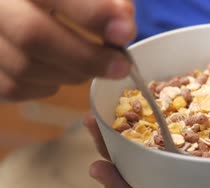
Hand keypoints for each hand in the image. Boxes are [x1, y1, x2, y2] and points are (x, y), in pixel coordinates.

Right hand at [0, 0, 135, 100]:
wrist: (20, 7)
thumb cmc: (63, 0)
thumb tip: (123, 23)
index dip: (93, 13)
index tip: (125, 32)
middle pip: (33, 34)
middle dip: (86, 57)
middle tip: (121, 66)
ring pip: (25, 67)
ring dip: (72, 74)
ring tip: (95, 65)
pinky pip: (14, 87)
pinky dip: (47, 86)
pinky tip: (62, 71)